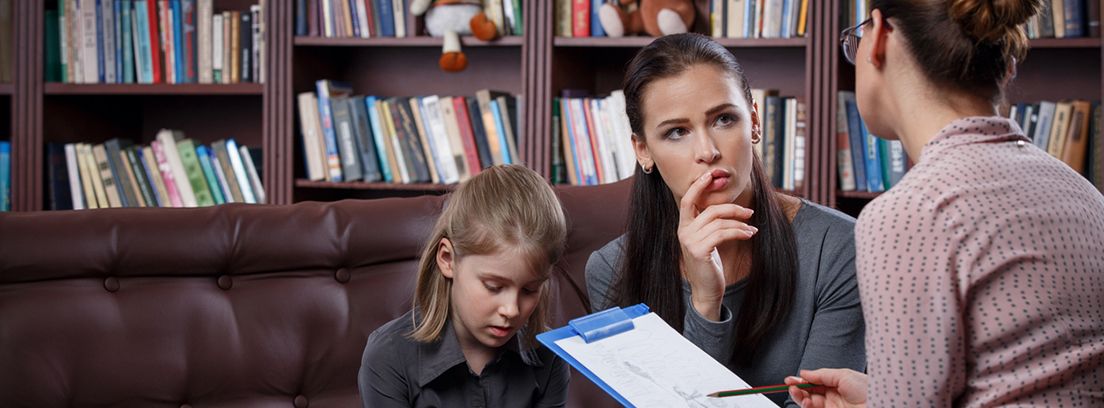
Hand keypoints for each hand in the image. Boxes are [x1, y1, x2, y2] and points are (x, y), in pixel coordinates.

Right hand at [677, 172, 756, 320]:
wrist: (706, 290)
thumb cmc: (709, 264)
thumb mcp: (707, 240)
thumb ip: (710, 223)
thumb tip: (725, 206)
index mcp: (684, 226)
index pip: (688, 200)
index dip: (699, 186)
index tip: (711, 174)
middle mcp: (683, 231)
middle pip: (710, 209)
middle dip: (732, 209)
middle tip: (749, 212)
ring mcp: (689, 241)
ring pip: (719, 222)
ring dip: (740, 224)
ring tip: (752, 229)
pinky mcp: (699, 251)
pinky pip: (722, 234)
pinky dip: (739, 232)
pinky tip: (749, 234)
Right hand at [786, 369, 867, 407]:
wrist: (877, 403)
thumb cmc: (866, 388)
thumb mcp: (843, 375)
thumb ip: (821, 374)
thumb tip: (804, 373)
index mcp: (836, 383)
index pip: (814, 382)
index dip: (801, 380)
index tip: (790, 379)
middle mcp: (832, 395)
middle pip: (809, 393)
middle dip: (798, 389)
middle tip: (790, 386)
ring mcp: (831, 406)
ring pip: (809, 403)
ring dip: (800, 398)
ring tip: (796, 393)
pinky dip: (806, 406)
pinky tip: (806, 402)